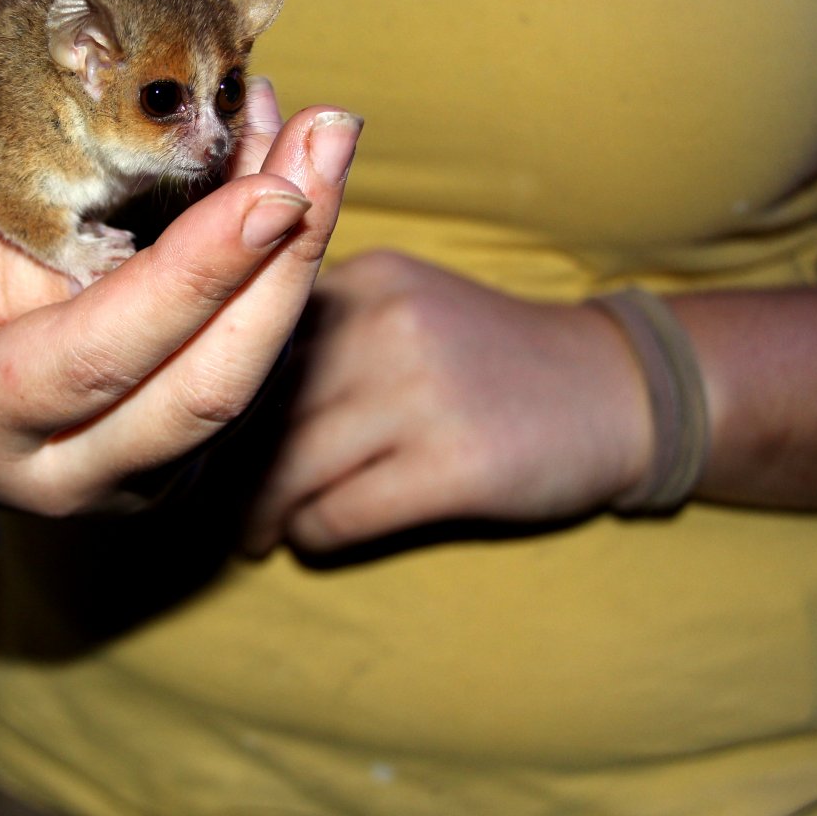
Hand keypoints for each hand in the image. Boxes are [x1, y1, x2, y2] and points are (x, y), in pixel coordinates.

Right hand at [0, 82, 359, 516]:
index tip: (270, 190)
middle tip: (329, 134)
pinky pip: (242, 362)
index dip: (193, 278)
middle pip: (207, 386)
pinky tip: (281, 173)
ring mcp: (132, 477)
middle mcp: (69, 473)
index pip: (101, 356)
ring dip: (295, 252)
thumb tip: (113, 236)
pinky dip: (274, 269)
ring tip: (316, 132)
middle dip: (284, 257)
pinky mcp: (174, 454)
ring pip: (245, 379)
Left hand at [243, 251, 653, 555]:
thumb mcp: (404, 304)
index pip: (247, 343)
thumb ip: (318, 328)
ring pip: (285, 467)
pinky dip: (312, 536)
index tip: (197, 438)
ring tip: (251, 531)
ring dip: (258, 512)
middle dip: (225, 466)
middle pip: (257, 410)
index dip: (214, 399)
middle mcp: (382, 323)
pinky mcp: (453, 464)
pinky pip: (336, 515)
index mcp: (361, 278)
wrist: (619, 387)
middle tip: (208, 501)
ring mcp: (419, 392)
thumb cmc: (486, 358)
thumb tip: (213, 393)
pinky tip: (313, 537)